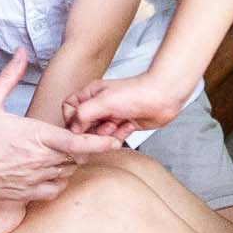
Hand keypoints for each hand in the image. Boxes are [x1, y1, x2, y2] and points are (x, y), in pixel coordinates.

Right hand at [0, 49, 122, 203]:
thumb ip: (9, 76)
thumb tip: (21, 52)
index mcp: (33, 138)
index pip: (76, 143)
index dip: (99, 142)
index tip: (114, 139)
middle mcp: (37, 162)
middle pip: (77, 159)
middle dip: (85, 148)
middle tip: (86, 137)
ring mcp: (32, 181)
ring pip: (67, 174)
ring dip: (71, 163)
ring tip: (67, 151)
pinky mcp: (24, 195)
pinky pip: (53, 190)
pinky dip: (59, 180)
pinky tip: (52, 170)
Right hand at [64, 71, 184, 139]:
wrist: (163, 97)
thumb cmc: (136, 93)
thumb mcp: (104, 102)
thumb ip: (83, 114)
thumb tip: (73, 129)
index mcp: (90, 94)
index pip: (69, 110)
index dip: (73, 122)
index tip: (83, 128)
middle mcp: (98, 105)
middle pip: (84, 126)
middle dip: (94, 131)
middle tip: (107, 127)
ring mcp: (110, 115)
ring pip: (98, 134)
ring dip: (108, 134)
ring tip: (119, 124)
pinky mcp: (122, 125)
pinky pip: (113, 138)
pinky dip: (120, 136)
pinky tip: (129, 125)